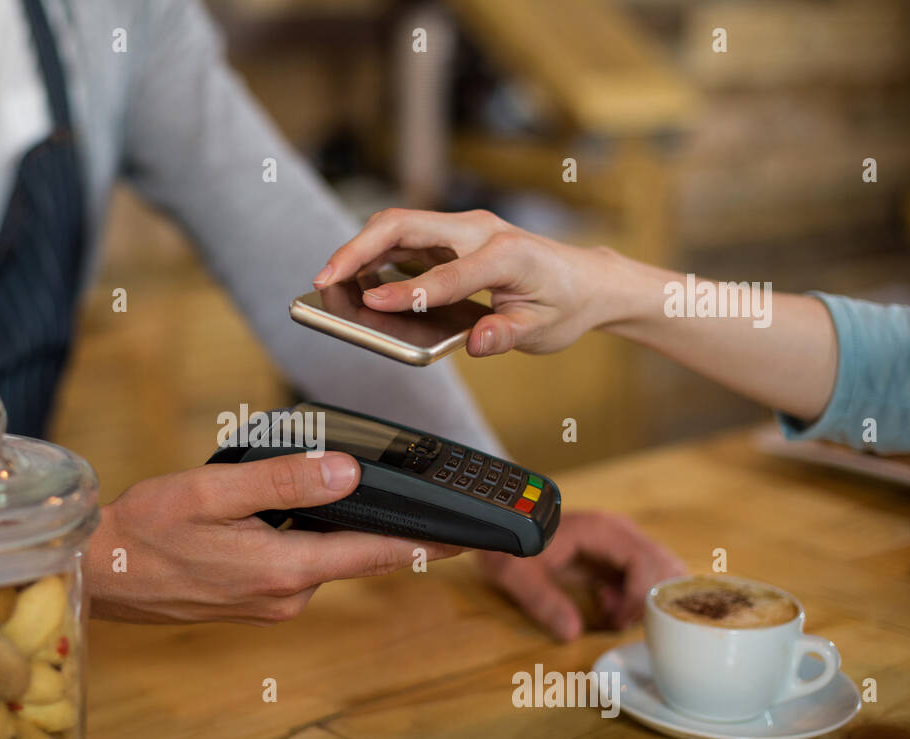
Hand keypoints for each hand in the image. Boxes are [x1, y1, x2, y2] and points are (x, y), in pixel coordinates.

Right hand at [87, 451, 464, 624]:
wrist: (101, 574)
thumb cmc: (145, 530)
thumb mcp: (212, 492)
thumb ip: (283, 481)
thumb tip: (347, 472)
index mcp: (283, 569)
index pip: (376, 553)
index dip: (430, 543)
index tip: (474, 537)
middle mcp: (287, 595)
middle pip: (356, 553)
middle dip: (387, 527)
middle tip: (424, 498)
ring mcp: (272, 602)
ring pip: (326, 556)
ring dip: (339, 528)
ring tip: (339, 488)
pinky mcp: (257, 601)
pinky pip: (301, 564)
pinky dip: (311, 539)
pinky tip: (289, 512)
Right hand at [314, 208, 628, 356]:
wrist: (584, 280)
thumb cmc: (563, 303)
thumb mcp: (542, 330)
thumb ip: (505, 335)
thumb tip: (478, 343)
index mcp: (506, 253)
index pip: (447, 273)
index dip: (406, 292)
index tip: (369, 305)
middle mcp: (480, 230)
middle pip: (404, 225)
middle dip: (358, 249)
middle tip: (324, 279)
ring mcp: (462, 231)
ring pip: (397, 227)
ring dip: (359, 249)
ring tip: (329, 280)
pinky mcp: (450, 239)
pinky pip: (403, 240)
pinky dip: (373, 255)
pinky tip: (355, 279)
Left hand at [474, 510, 685, 641]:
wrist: (501, 524)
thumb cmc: (510, 544)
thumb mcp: (516, 574)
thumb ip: (543, 601)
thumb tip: (572, 633)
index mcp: (600, 530)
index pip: (645, 561)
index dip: (640, 595)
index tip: (618, 620)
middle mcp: (619, 531)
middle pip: (664, 564)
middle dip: (649, 599)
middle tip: (618, 619)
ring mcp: (621, 540)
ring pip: (661, 570)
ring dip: (647, 598)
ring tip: (613, 611)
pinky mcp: (617, 553)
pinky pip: (646, 575)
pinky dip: (638, 595)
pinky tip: (608, 604)